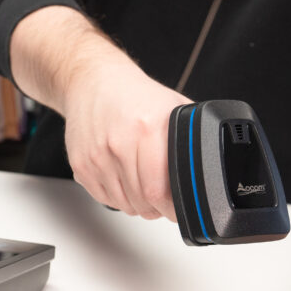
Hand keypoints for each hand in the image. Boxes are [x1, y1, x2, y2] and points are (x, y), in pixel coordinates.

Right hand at [61, 61, 188, 219]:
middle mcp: (119, 144)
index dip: (172, 207)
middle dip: (157, 208)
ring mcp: (97, 157)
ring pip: (123, 203)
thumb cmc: (134, 96)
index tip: (178, 208)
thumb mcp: (173, 108)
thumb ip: (190, 138)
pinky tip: (125, 181)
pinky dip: (117, 197)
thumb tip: (209, 166)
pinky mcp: (81, 165)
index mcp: (147, 130)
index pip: (159, 191)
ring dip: (137, 204)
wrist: (93, 82)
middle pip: (141, 201)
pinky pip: (104, 198)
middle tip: (163, 201)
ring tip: (144, 188)